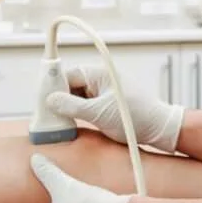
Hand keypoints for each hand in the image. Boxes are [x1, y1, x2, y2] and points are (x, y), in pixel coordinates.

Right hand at [45, 65, 184, 152]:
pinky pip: (85, 105)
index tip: (42, 103)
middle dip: (58, 100)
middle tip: (47, 116)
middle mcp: (100, 80)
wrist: (159, 129)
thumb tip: (51, 100)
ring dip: (67, 109)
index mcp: (99, 74)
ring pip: (76, 97)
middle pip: (69, 86)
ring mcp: (103, 92)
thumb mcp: (99, 114)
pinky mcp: (106, 104)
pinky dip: (76, 114)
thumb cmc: (136, 117)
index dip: (52, 88)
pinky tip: (69, 125)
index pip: (67, 75)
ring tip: (57, 123)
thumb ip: (72, 106)